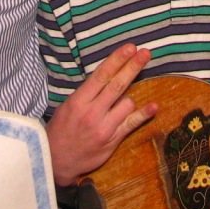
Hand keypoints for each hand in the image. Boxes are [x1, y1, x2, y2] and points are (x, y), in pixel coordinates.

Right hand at [46, 43, 156, 187]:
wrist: (55, 160)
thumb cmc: (61, 129)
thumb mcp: (68, 105)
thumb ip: (88, 92)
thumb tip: (109, 74)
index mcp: (79, 100)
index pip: (102, 75)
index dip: (117, 59)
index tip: (130, 47)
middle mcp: (92, 112)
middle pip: (118, 85)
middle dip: (133, 66)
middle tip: (146, 53)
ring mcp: (104, 127)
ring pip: (127, 103)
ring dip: (129, 97)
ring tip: (121, 101)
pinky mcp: (112, 141)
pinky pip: (132, 124)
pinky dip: (144, 114)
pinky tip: (154, 106)